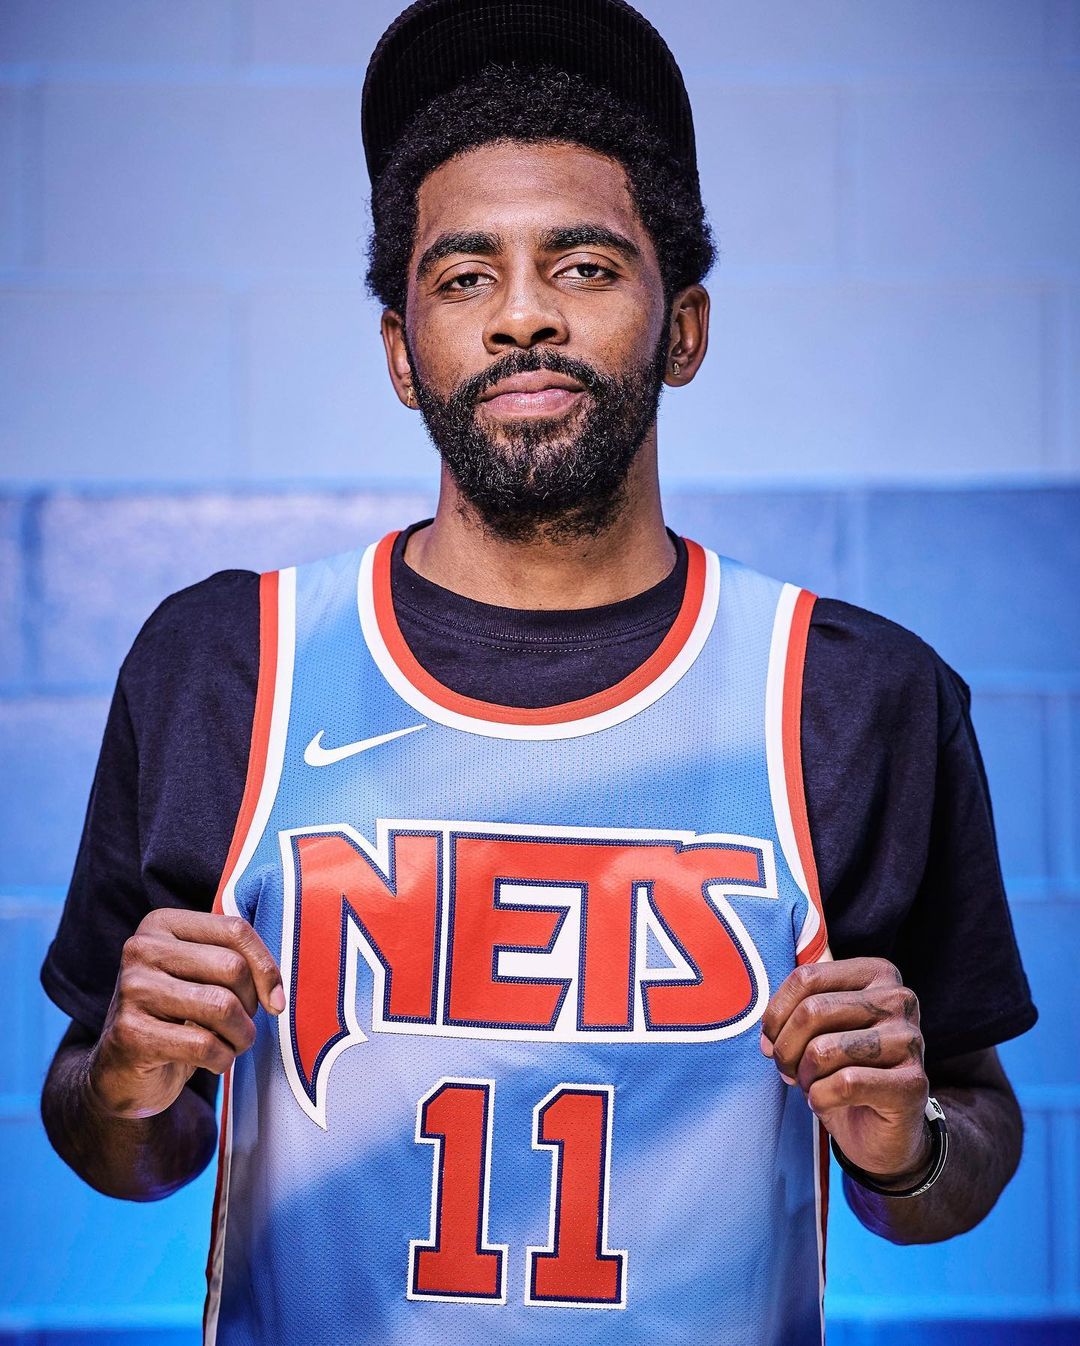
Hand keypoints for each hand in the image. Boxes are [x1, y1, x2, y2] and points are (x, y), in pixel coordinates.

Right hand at [88, 909, 284, 1119]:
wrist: (122, 1071)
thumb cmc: (176, 1017)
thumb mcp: (203, 977)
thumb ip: (237, 962)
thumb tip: (276, 992)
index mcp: (162, 924)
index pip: (235, 929)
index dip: (266, 967)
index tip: (275, 999)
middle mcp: (141, 949)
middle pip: (232, 967)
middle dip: (252, 1005)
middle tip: (243, 1025)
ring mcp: (132, 989)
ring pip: (222, 1006)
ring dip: (242, 1035)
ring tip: (233, 1044)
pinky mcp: (130, 1033)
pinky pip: (204, 1045)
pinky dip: (223, 1059)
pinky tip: (214, 1061)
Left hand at [760, 957, 930, 1182]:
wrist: (880, 1130)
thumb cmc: (843, 1070)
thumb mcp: (816, 1031)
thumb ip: (791, 1016)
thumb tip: (767, 1037)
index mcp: (876, 974)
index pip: (807, 977)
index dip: (776, 1014)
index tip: (772, 1040)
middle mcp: (899, 999)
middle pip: (812, 1011)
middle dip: (785, 1048)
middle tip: (787, 1070)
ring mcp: (910, 1039)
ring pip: (824, 1049)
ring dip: (804, 1076)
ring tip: (810, 1085)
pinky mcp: (913, 1082)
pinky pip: (845, 1084)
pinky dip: (821, 1098)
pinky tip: (826, 1102)